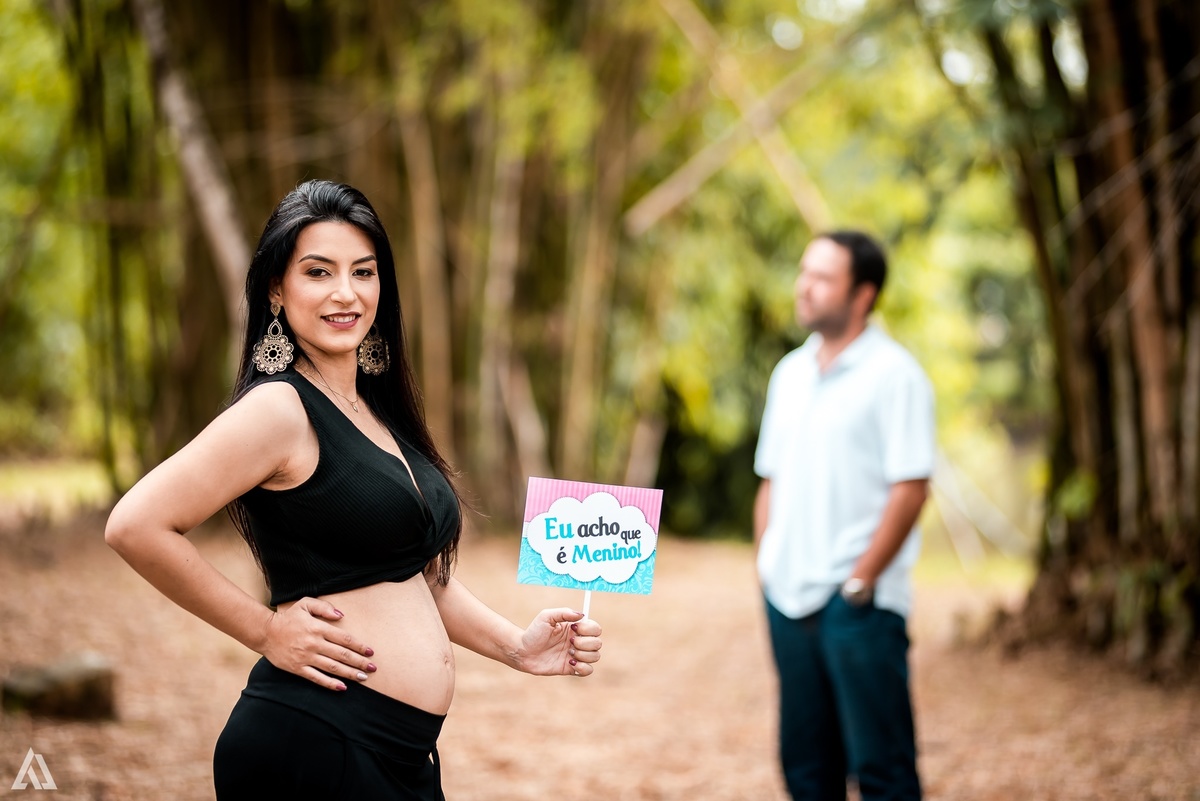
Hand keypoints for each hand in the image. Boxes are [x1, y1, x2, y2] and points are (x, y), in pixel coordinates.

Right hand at [259, 597, 376, 690]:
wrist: (265, 632)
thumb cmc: (288, 618)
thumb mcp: (305, 604)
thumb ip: (324, 607)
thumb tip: (341, 615)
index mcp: (318, 628)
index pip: (344, 638)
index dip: (359, 646)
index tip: (370, 652)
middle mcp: (314, 643)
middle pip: (342, 654)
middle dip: (359, 662)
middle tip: (373, 668)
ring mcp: (306, 657)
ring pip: (332, 667)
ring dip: (349, 673)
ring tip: (363, 678)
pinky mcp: (298, 668)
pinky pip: (316, 678)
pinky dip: (330, 683)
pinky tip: (342, 687)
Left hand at [516, 608, 602, 676]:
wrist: (523, 652)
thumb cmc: (533, 632)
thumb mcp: (546, 616)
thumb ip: (564, 612)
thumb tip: (582, 615)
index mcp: (576, 628)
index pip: (596, 628)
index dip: (589, 629)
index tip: (573, 629)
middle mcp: (579, 641)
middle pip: (598, 643)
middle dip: (585, 643)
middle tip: (569, 642)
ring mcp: (576, 655)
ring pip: (595, 656)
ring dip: (584, 655)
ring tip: (568, 653)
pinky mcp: (572, 669)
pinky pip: (588, 670)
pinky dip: (583, 667)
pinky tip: (570, 663)